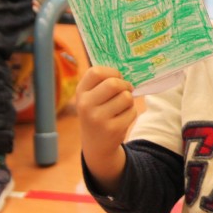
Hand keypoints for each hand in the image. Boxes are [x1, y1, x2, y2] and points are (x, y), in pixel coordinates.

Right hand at [75, 66, 135, 184]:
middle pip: (114, 84)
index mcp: (80, 93)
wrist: (96, 144)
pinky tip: (121, 119)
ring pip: (126, 97)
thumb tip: (128, 68)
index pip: (96, 72)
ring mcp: (98, 118)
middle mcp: (86, 105)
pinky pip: (132, 111)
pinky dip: (131, 112)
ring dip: (129, 101)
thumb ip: (103, 82)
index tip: (116, 77)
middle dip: (125, 85)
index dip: (112, 72)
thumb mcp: (92, 97)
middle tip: (126, 90)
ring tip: (121, 107)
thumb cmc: (98, 112)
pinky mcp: (112, 129)